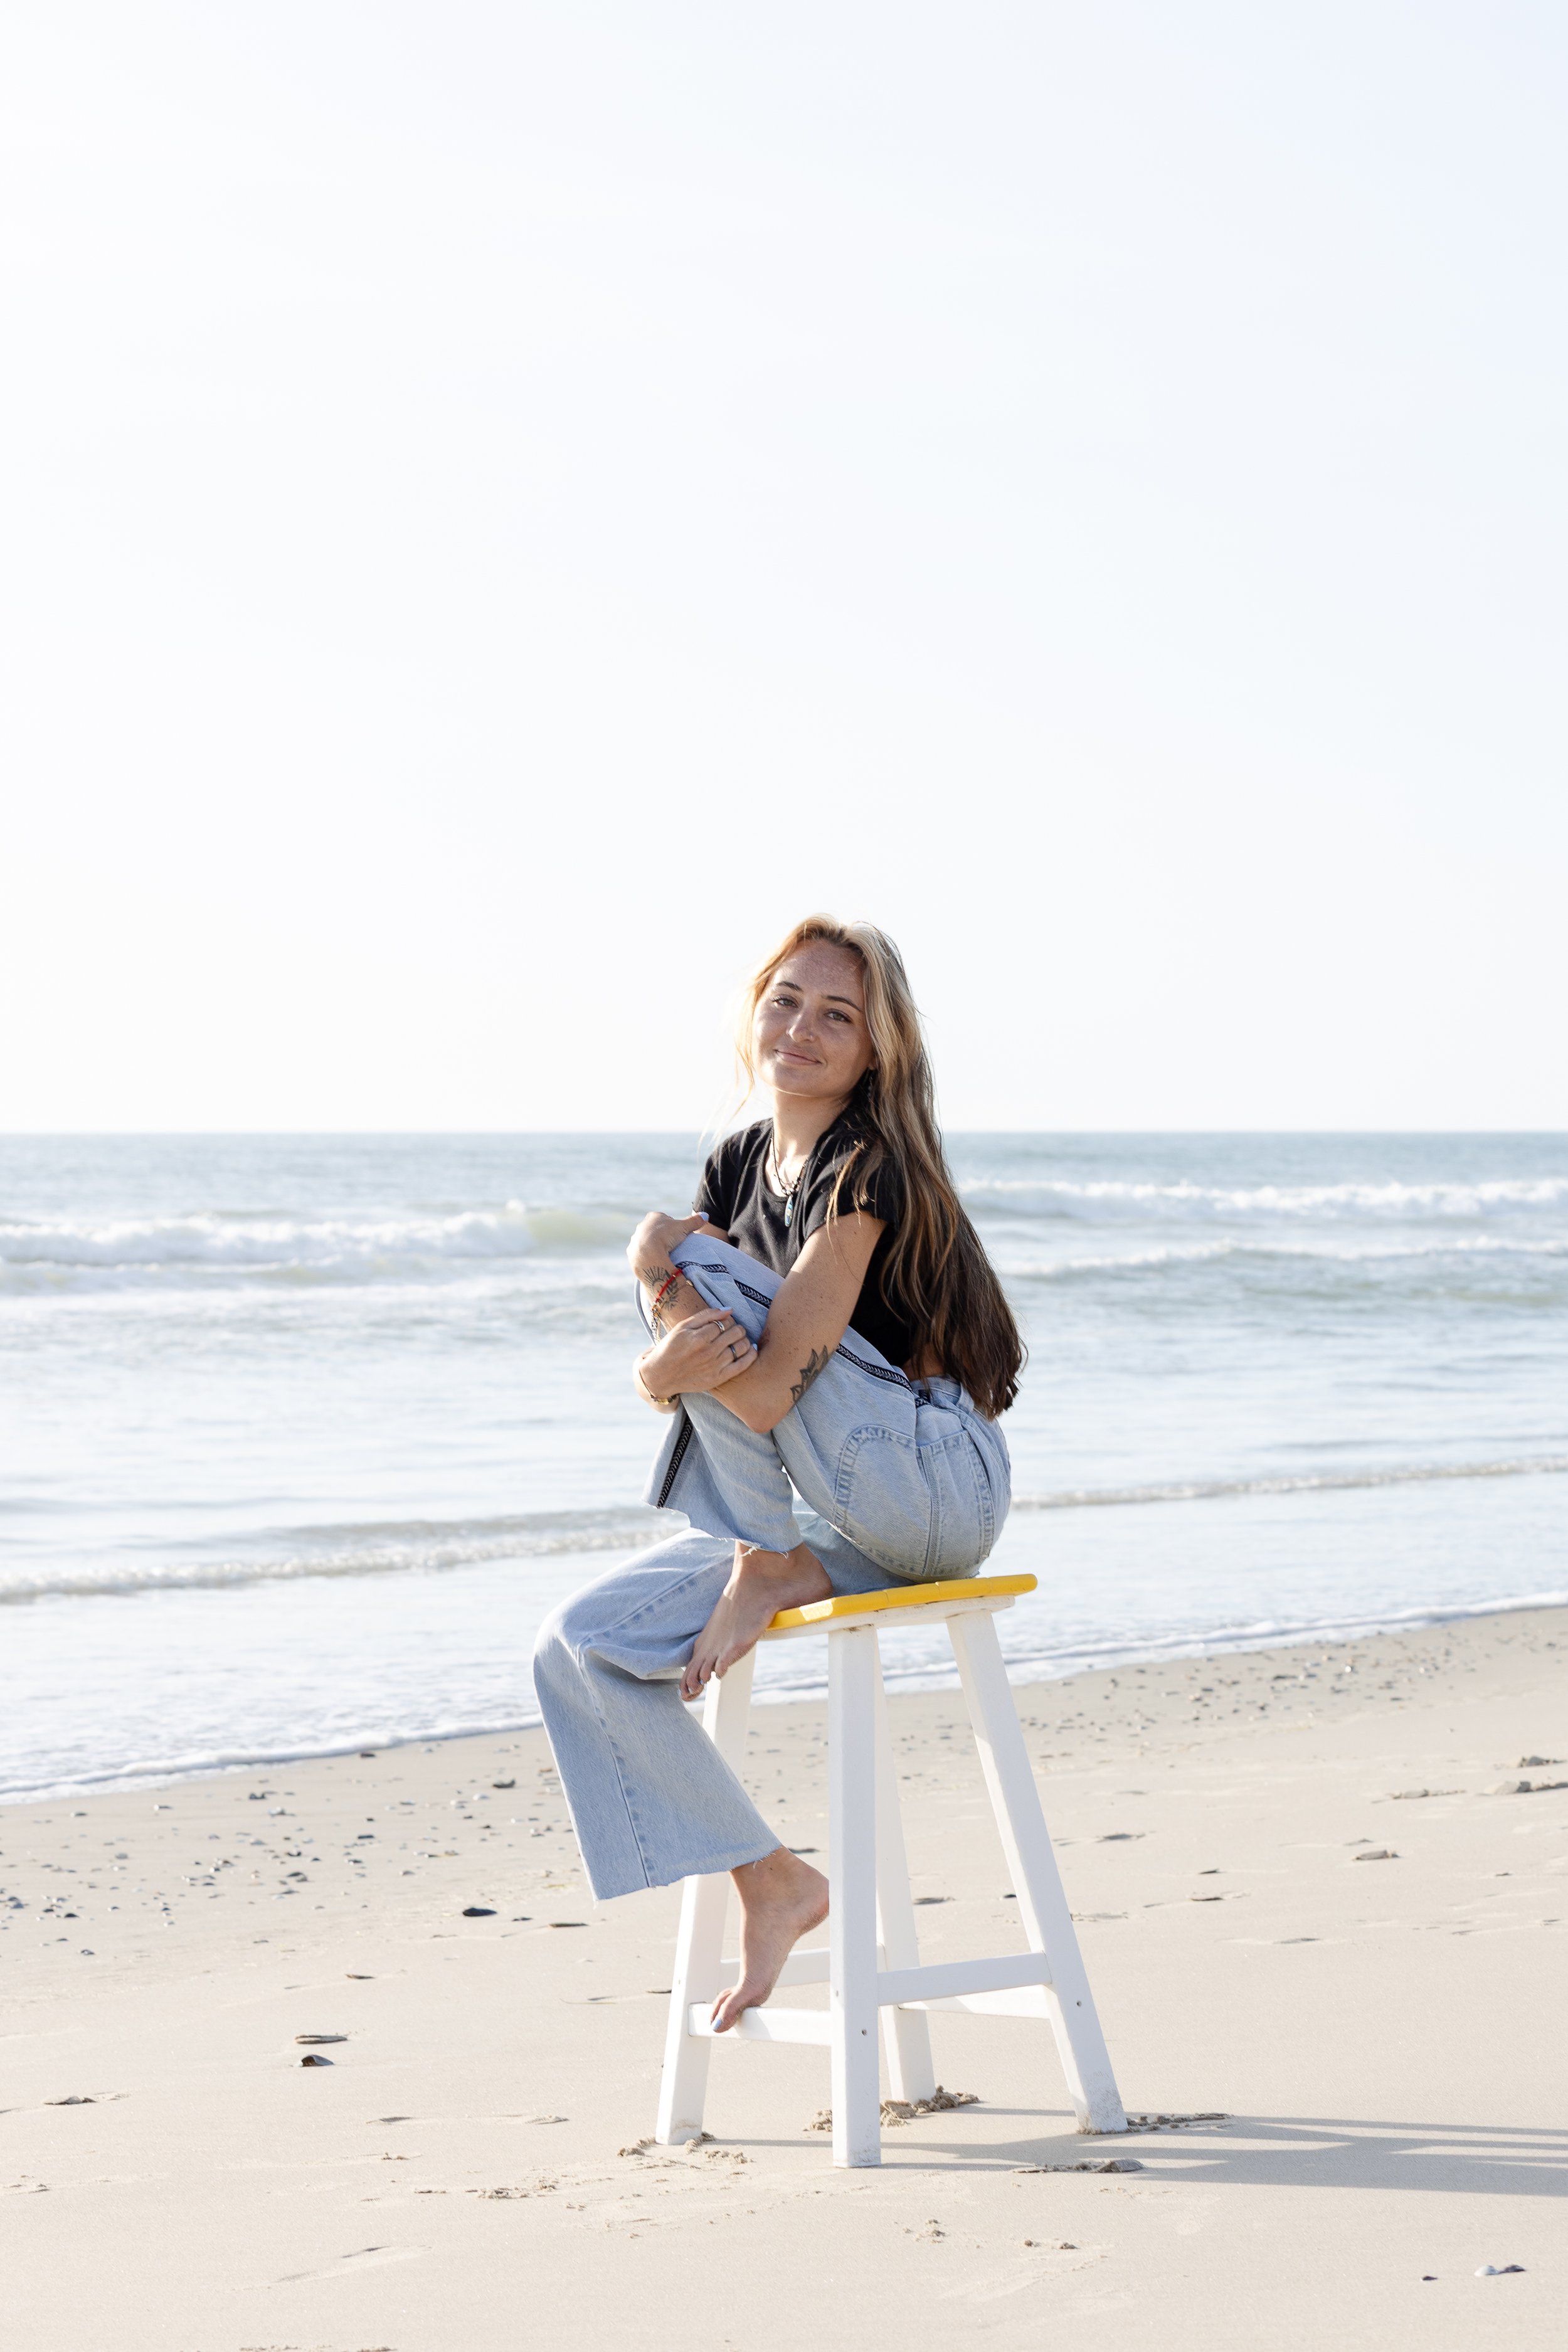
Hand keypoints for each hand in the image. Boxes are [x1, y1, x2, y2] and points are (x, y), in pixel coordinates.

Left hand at [628, 1209, 714, 1277]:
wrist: (648, 1252)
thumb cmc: (666, 1236)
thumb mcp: (683, 1228)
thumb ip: (694, 1221)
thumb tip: (706, 1216)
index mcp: (653, 1217)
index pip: (665, 1219)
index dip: (673, 1227)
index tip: (678, 1236)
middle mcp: (642, 1226)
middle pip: (655, 1230)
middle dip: (662, 1237)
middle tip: (672, 1246)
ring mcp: (636, 1239)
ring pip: (647, 1242)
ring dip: (653, 1247)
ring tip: (664, 1255)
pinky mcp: (632, 1252)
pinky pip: (641, 1253)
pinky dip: (647, 1256)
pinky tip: (655, 1261)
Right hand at [641, 1311, 756, 1398]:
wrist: (661, 1375)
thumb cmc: (671, 1347)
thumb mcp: (683, 1327)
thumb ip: (706, 1315)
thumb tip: (729, 1309)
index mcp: (699, 1337)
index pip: (725, 1322)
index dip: (727, 1320)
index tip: (724, 1322)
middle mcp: (708, 1352)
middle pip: (736, 1332)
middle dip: (737, 1327)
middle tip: (732, 1329)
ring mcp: (715, 1366)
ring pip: (742, 1346)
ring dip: (743, 1338)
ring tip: (737, 1338)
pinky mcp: (719, 1378)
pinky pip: (743, 1364)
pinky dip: (751, 1354)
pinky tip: (750, 1348)